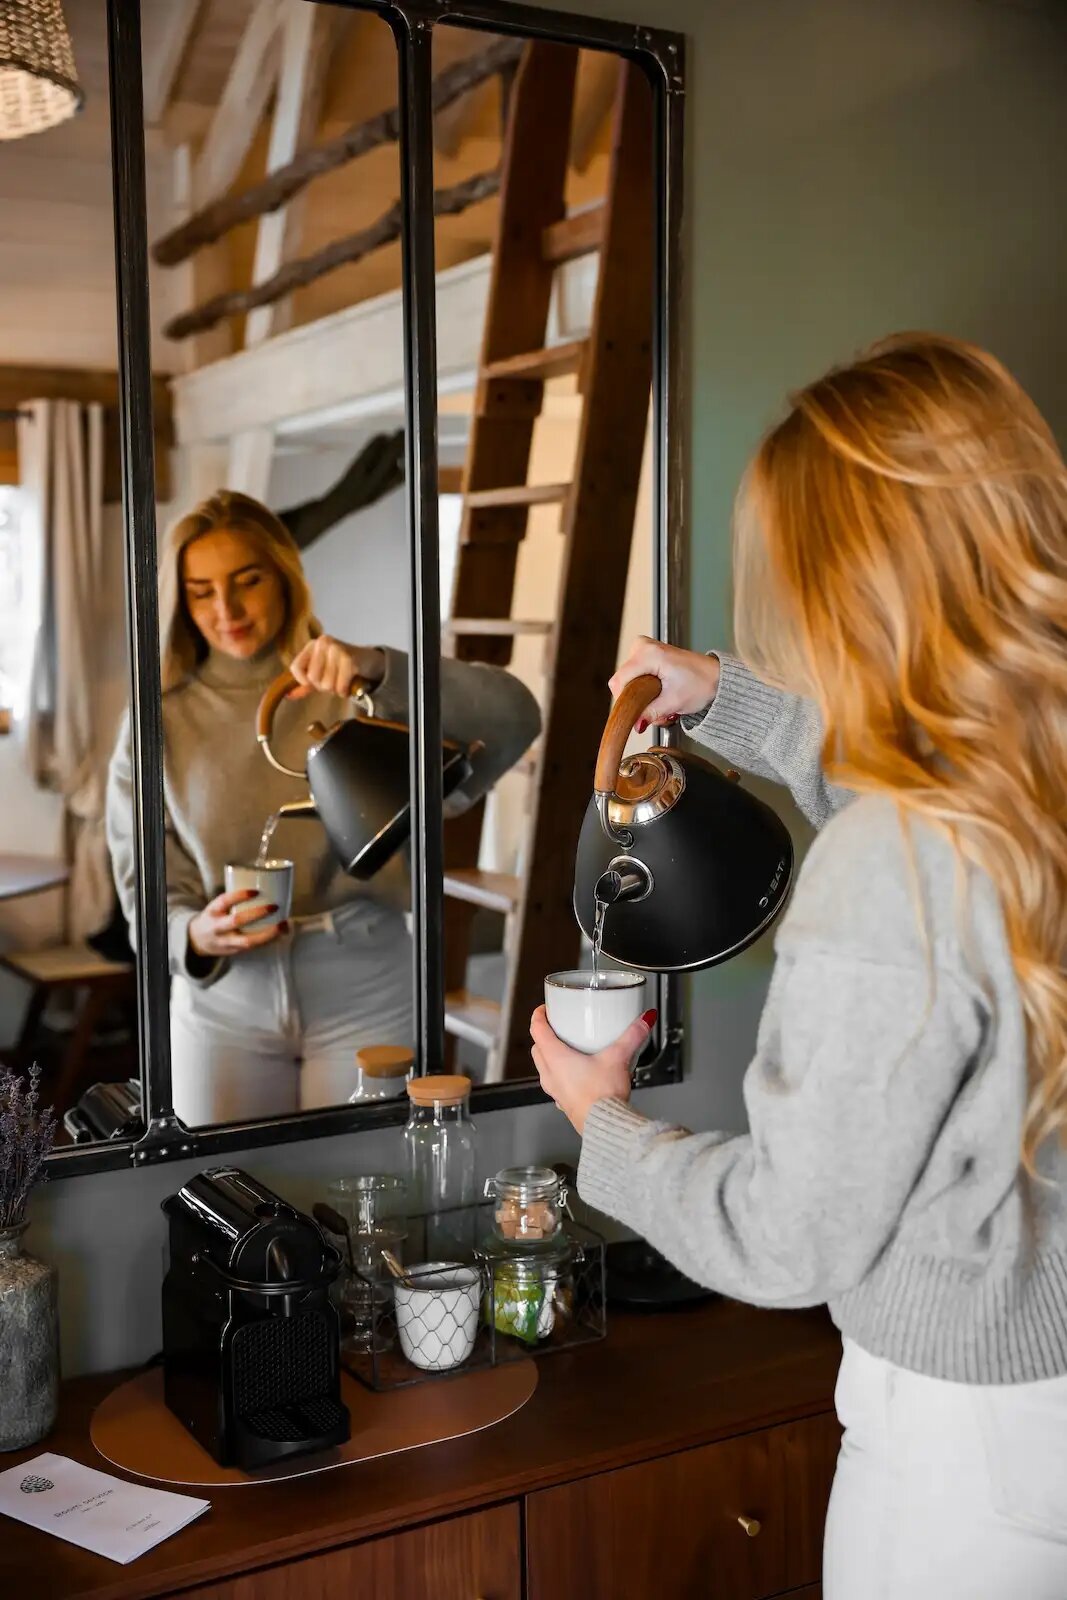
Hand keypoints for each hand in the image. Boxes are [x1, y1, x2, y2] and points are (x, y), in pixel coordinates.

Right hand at [188, 890, 287, 958]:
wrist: (198, 940)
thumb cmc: (216, 917)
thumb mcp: (218, 906)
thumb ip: (236, 900)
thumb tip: (268, 885)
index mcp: (213, 911)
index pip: (224, 901)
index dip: (239, 896)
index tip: (255, 891)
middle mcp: (217, 927)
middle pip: (236, 921)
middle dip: (257, 914)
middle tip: (274, 906)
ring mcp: (226, 942)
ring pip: (247, 941)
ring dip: (268, 933)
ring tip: (284, 924)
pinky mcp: (234, 951)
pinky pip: (254, 947)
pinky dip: (269, 940)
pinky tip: (281, 934)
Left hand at [288, 636, 385, 700]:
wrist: (367, 660)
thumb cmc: (339, 667)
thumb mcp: (320, 673)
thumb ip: (304, 684)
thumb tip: (288, 696)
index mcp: (312, 645)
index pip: (296, 667)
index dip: (302, 681)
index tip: (311, 683)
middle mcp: (323, 643)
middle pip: (312, 678)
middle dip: (323, 686)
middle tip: (333, 680)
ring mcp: (337, 649)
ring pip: (326, 684)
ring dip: (335, 689)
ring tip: (342, 680)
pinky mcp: (350, 659)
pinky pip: (340, 686)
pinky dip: (344, 691)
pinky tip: (348, 685)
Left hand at [530, 1005, 656, 1135]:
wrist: (606, 1128)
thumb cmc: (603, 1097)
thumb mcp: (618, 1058)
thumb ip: (632, 1036)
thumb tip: (643, 1020)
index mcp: (555, 1058)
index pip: (537, 1030)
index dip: (539, 1016)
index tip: (544, 1009)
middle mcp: (550, 1074)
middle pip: (537, 1049)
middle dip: (544, 1036)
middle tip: (557, 1027)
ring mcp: (555, 1091)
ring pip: (544, 1068)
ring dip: (550, 1057)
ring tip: (569, 1050)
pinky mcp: (564, 1103)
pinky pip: (556, 1085)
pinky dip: (561, 1076)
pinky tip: (579, 1075)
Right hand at [609, 638, 719, 731]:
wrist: (717, 676)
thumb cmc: (702, 682)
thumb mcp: (674, 702)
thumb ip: (650, 714)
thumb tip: (635, 725)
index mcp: (648, 654)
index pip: (619, 681)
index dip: (626, 702)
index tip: (637, 714)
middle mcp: (643, 646)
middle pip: (624, 682)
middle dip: (638, 701)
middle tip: (658, 708)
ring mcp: (645, 648)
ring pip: (629, 681)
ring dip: (643, 698)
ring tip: (663, 701)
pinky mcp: (648, 654)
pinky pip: (636, 676)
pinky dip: (647, 690)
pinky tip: (661, 694)